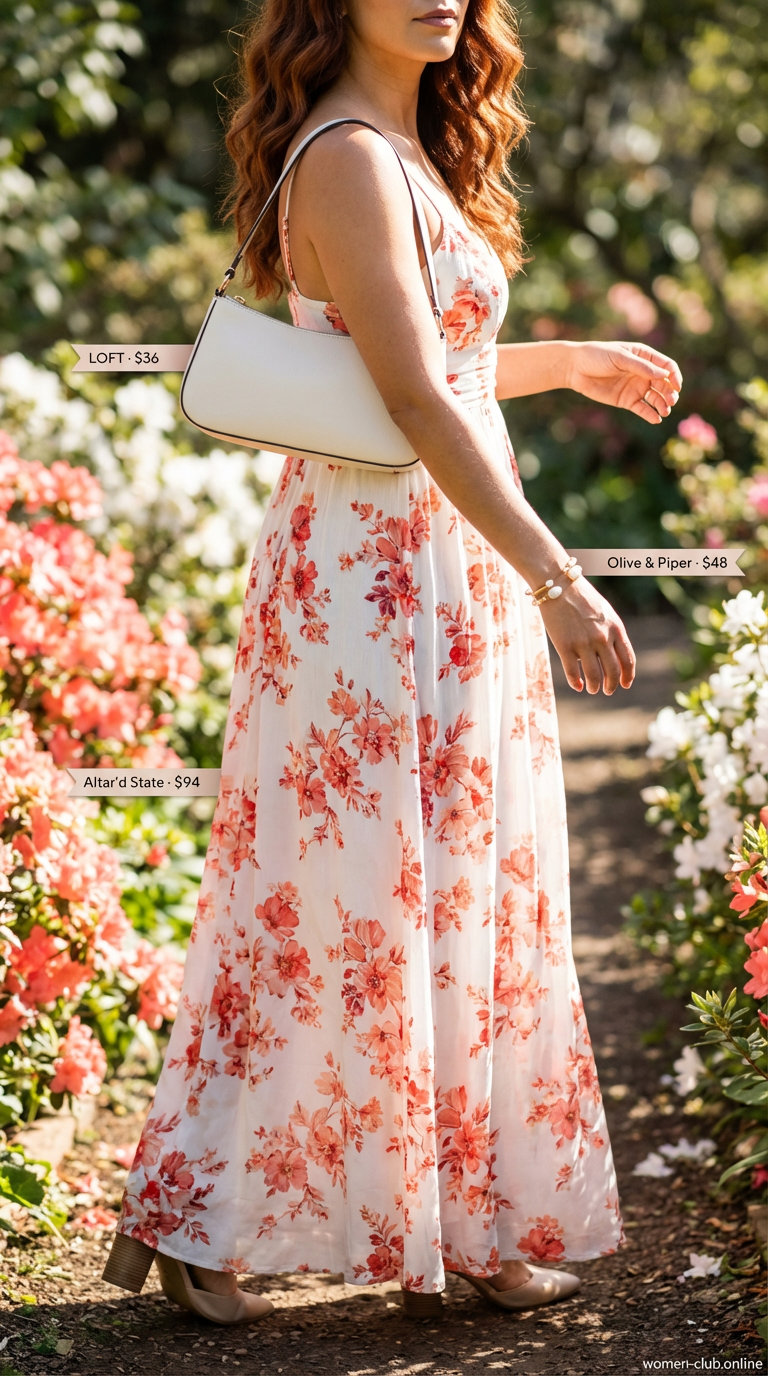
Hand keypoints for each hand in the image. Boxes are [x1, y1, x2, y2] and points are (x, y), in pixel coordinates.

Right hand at [536, 576, 635, 694]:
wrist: (558, 585)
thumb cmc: (582, 597)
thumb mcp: (605, 613)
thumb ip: (611, 632)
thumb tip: (613, 655)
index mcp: (615, 629)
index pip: (628, 660)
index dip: (628, 676)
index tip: (625, 684)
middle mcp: (602, 638)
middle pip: (612, 671)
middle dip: (611, 685)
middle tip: (607, 690)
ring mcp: (583, 643)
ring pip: (594, 676)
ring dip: (595, 687)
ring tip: (592, 689)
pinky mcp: (564, 647)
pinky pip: (573, 673)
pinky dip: (576, 683)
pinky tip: (578, 686)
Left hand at [564, 340, 682, 423]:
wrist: (575, 368)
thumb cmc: (597, 356)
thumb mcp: (620, 358)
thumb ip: (641, 367)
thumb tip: (664, 375)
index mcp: (644, 357)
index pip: (667, 366)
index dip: (674, 376)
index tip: (677, 386)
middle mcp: (643, 373)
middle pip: (664, 384)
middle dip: (670, 393)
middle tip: (671, 401)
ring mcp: (636, 387)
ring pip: (655, 398)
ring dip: (663, 405)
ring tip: (665, 412)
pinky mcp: (627, 400)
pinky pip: (642, 409)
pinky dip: (650, 414)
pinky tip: (656, 419)